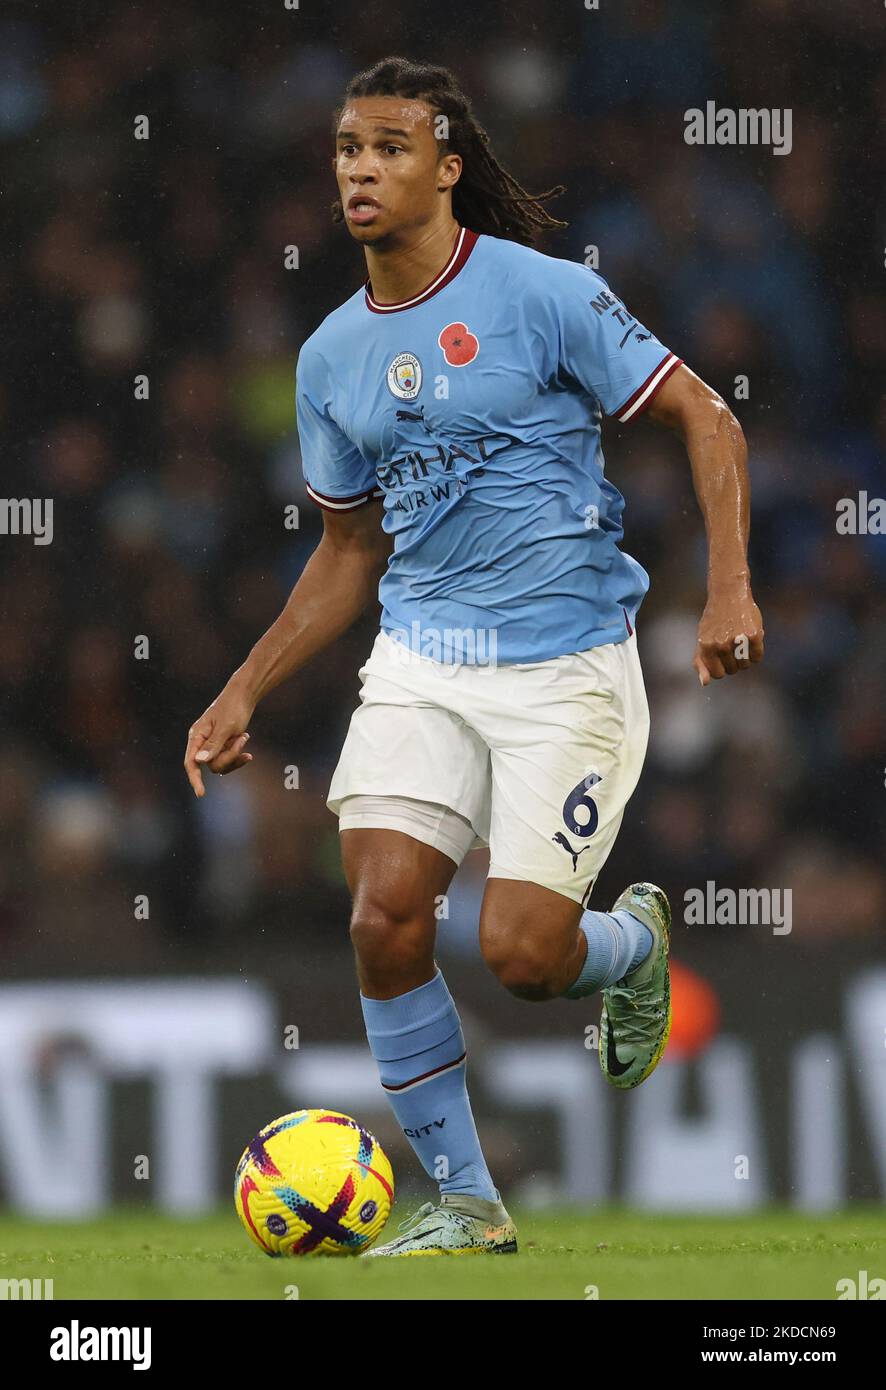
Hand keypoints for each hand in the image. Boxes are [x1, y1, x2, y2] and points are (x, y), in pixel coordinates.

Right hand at [184, 678, 255, 796]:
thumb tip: (199, 762)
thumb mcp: (226, 726)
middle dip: (229, 757)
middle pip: (211, 765)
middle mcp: (202, 742)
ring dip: (235, 755)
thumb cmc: (233, 708)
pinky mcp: (223, 746)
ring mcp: (213, 745)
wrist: (244, 696)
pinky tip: (249, 754)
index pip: (191, 763)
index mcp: (197, 736)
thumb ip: (214, 745)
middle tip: (243, 739)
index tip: (201, 793)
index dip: (195, 779)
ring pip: (221, 765)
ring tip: (245, 737)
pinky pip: (229, 761)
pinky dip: (239, 758)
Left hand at [693, 586, 763, 685]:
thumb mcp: (702, 639)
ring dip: (745, 658)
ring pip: (745, 666)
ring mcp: (738, 641)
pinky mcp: (754, 636)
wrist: (729, 594)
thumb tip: (705, 683)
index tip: (722, 657)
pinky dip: (756, 652)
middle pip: (733, 670)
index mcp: (706, 647)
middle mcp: (721, 646)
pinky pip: (757, 657)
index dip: (721, 667)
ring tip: (740, 642)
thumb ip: (700, 661)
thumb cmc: (714, 619)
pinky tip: (751, 640)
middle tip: (731, 644)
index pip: (717, 675)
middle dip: (733, 661)